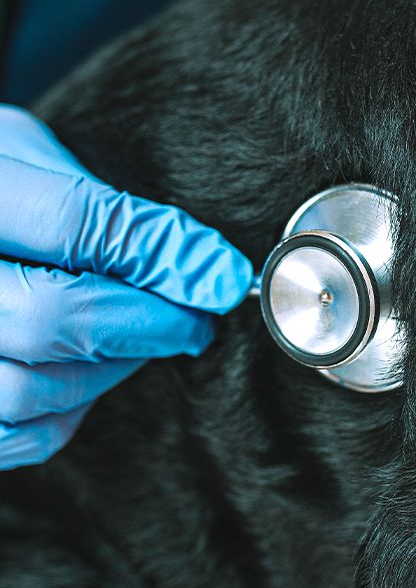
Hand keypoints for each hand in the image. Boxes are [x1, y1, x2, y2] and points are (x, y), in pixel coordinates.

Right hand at [0, 105, 252, 469]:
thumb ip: (93, 202)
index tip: (222, 275)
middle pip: (52, 317)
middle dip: (146, 324)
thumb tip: (195, 261)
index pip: (75, 226)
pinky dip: (64, 413)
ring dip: (109, 370)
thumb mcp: (18, 150)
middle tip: (193, 318)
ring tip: (139, 342)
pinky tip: (83, 376)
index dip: (162, 255)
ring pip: (28, 390)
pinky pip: (11, 436)